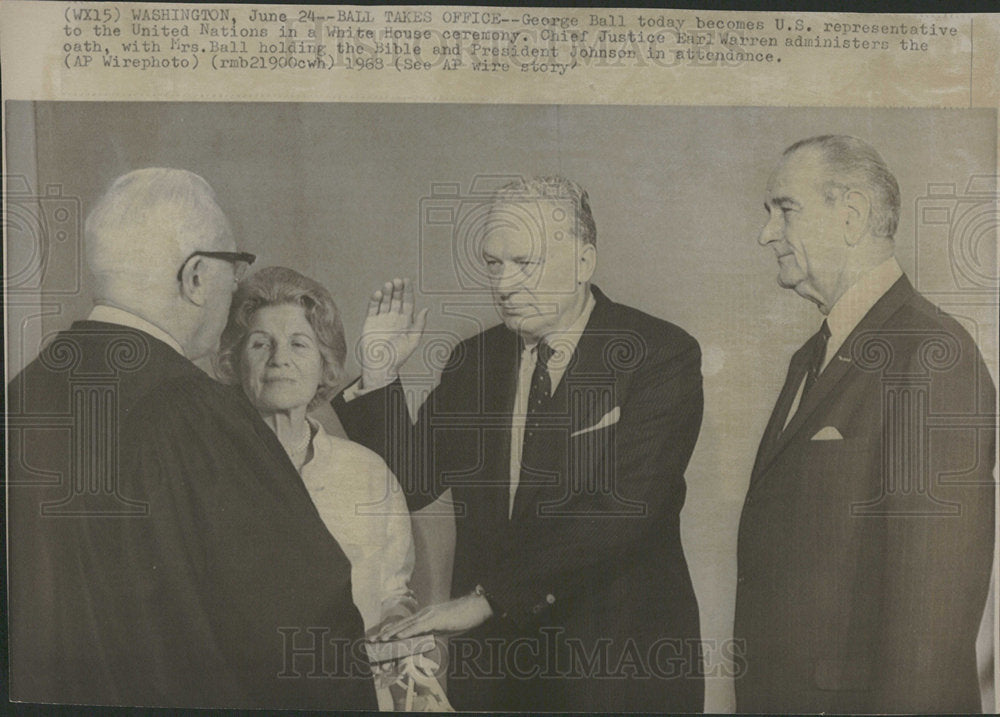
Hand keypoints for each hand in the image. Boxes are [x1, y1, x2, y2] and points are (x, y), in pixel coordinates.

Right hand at [358, 278, 428, 390]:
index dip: (407, 292)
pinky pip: (373, 308)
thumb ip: (419, 324)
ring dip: (386, 292)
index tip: (407, 281)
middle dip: (397, 290)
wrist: (381, 365)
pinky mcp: (370, 322)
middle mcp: (393, 318)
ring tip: (388, 285)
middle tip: (397, 280)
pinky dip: (375, 300)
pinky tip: (378, 294)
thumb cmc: (399, 355)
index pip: (407, 302)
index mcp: (405, 321)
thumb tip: (426, 310)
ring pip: (384, 301)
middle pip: (396, 299)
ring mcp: (382, 319)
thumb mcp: (413, 339)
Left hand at [375, 593, 492, 640]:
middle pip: (402, 624)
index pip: (406, 624)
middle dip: (386, 632)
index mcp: (426, 616)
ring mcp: (429, 615)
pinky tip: (397, 637)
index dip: (392, 631)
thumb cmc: (464, 617)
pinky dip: (406, 632)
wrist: (477, 608)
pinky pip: (418, 627)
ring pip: (406, 625)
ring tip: (380, 640)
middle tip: (372, 640)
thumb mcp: (446, 628)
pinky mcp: (435, 619)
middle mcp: (425, 614)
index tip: (381, 638)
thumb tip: (425, 641)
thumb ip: (434, 632)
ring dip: (392, 633)